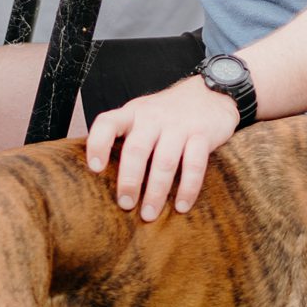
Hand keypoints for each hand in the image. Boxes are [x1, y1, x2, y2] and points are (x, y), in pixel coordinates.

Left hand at [84, 76, 239, 221]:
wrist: (211, 92)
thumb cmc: (169, 112)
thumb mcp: (142, 115)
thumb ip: (126, 135)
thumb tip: (102, 175)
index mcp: (133, 113)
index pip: (108, 123)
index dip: (98, 144)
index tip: (95, 168)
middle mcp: (153, 117)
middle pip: (136, 149)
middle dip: (130, 181)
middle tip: (126, 205)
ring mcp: (179, 125)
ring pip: (165, 161)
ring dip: (156, 191)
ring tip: (150, 214)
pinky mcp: (203, 135)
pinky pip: (194, 165)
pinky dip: (188, 188)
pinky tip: (181, 205)